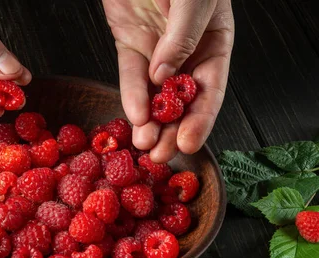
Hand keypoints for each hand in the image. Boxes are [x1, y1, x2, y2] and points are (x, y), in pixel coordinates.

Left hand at [103, 0, 233, 161]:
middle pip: (180, 101)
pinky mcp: (129, 43)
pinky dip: (130, 95)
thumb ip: (183, 37)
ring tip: (143, 146)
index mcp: (214, 44)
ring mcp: (156, 51)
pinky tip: (132, 115)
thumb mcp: (193, 0)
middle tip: (159, 156)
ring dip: (148, 122)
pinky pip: (129, 74)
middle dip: (170, 131)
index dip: (200, 120)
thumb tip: (166, 77)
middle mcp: (186, 53)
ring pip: (153, 94)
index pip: (210, 90)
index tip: (187, 144)